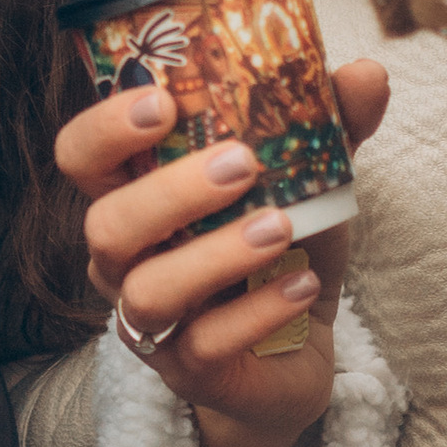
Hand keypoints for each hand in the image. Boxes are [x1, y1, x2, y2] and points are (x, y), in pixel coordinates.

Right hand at [58, 60, 390, 446]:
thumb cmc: (280, 248)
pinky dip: (257, 312)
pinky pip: (204, 345)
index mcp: (135, 195)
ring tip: (280, 228)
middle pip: (107, 224)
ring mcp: (151, 320)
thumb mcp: (305, 180)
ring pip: (150, 291)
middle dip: (170, 192)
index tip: (163, 101)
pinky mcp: (188, 371)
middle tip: (242, 163)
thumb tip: (366, 74)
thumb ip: (327, 127)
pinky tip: (302, 285)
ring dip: (216, 254)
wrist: (299, 349)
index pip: (81, 155)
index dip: (106, 128)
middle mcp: (126, 259)